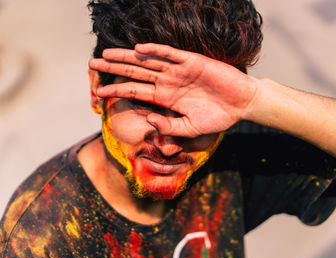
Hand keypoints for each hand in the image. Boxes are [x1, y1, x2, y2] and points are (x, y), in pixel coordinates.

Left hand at [89, 43, 257, 136]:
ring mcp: (179, 70)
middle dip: (114, 68)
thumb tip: (148, 119)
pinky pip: (172, 54)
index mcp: (165, 97)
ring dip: (128, 57)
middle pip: (136, 72)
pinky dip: (157, 51)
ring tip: (106, 54)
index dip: (117, 91)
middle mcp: (168, 82)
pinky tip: (140, 49)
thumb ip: (168, 126)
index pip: (135, 92)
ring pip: (148, 61)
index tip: (97, 92)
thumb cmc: (217, 117)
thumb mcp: (189, 129)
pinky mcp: (193, 62)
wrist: (241, 104)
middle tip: (92, 64)